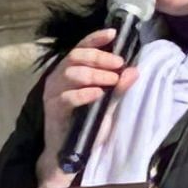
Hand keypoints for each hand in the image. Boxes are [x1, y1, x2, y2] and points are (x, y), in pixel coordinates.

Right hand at [39, 29, 132, 159]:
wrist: (69, 153)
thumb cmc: (86, 126)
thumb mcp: (107, 105)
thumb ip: (118, 89)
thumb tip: (134, 70)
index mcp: (70, 71)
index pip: (80, 47)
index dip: (95, 38)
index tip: (113, 34)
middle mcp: (58, 77)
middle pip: (76, 56)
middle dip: (100, 58)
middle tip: (119, 64)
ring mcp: (53, 93)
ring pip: (72, 73)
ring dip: (96, 74)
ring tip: (112, 81)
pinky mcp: (53, 109)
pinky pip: (68, 97)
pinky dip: (85, 93)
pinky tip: (98, 94)